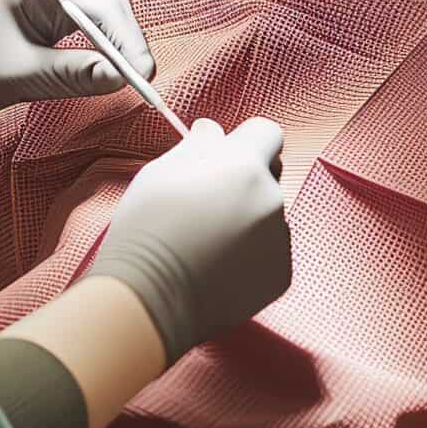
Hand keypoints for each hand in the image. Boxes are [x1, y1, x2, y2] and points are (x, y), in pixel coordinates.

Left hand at [0, 0, 153, 121]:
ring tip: (117, 72)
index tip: (142, 76)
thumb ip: (72, 74)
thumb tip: (123, 77)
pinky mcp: (50, 8)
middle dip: (127, 28)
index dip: (129, 39)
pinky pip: (93, 13)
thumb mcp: (15, 77)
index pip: (103, 0)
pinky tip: (100, 65)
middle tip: (131, 74)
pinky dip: (104, 37)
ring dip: (118, 32)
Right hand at [83, 117, 290, 360]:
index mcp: (244, 165)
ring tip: (206, 240)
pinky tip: (217, 264)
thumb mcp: (161, 171)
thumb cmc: (147, 228)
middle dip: (246, 179)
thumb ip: (198, 144)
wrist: (148, 296)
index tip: (224, 154)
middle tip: (208, 200)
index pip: (267, 132)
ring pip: (269, 215)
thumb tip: (212, 131)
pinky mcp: (280, 275)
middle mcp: (271, 199)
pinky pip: (270, 251)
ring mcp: (279, 241)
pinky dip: (250, 254)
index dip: (245, 140)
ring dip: (248, 218)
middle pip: (269, 174)